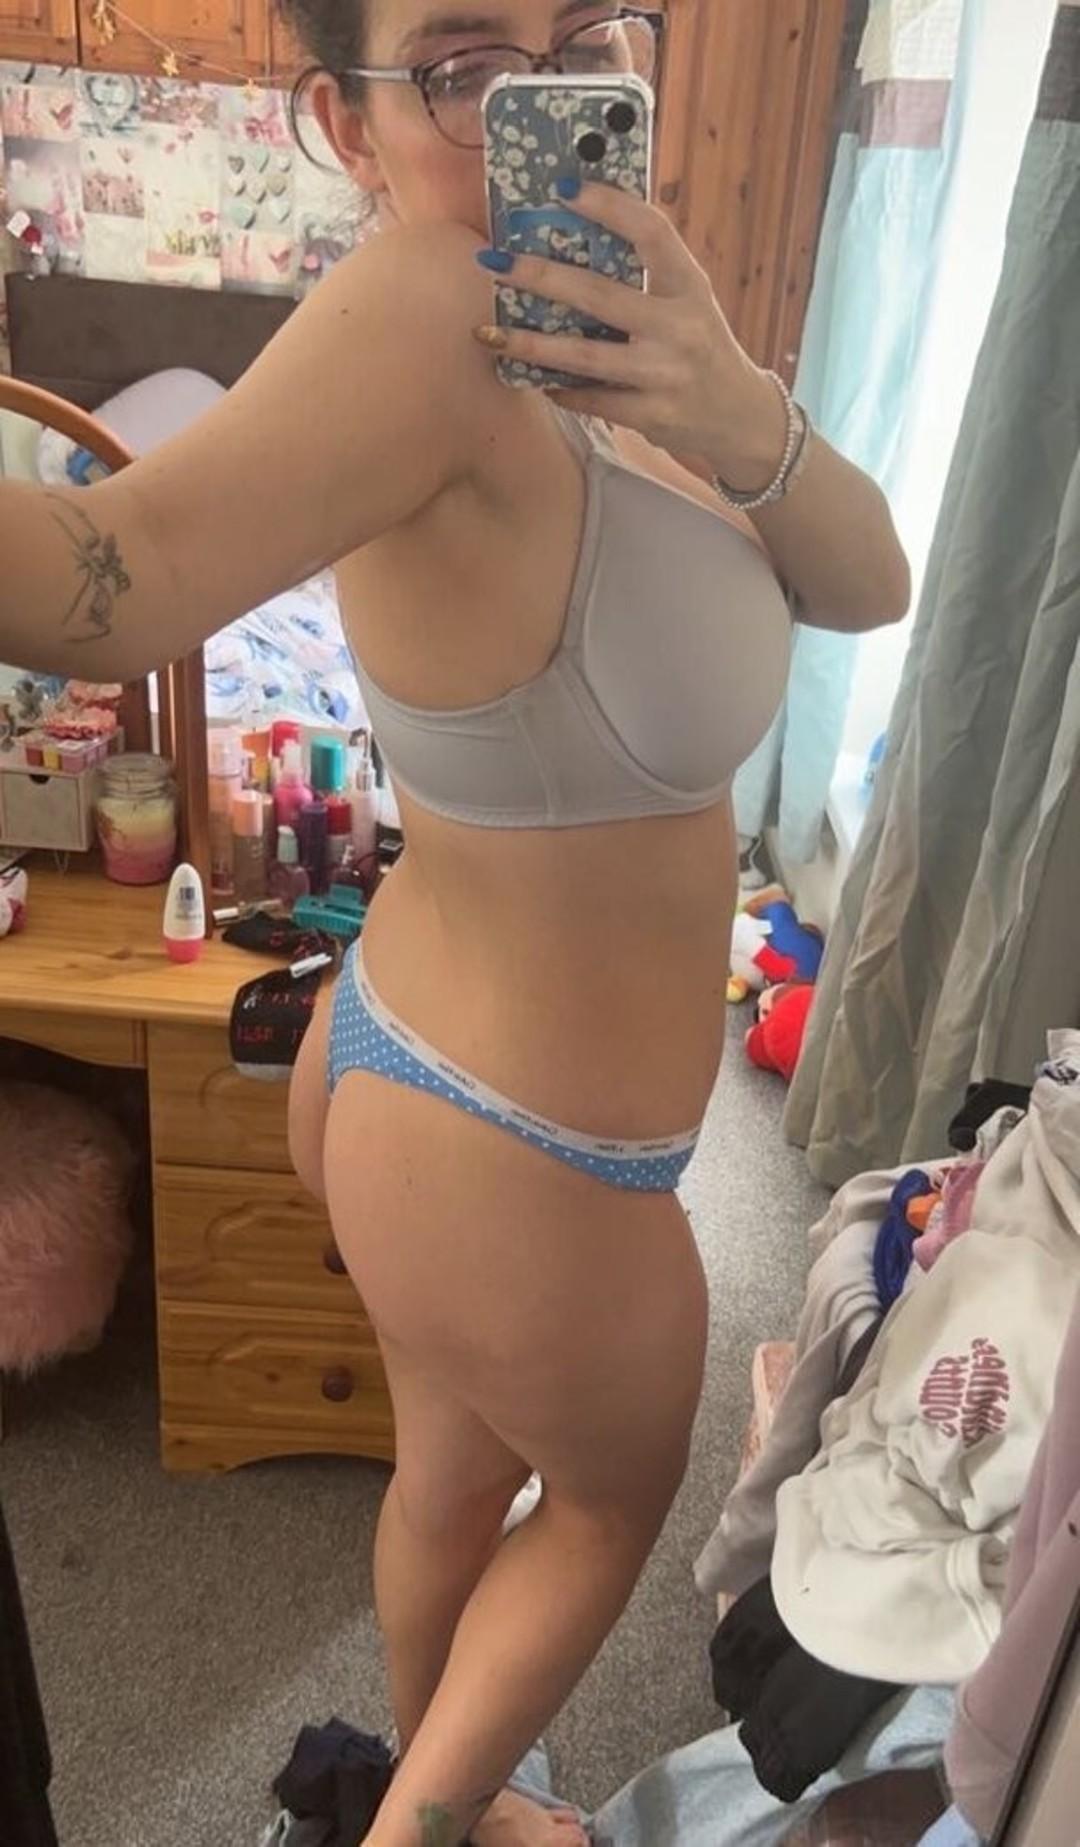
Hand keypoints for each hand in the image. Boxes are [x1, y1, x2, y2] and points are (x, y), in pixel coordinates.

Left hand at [473, 181, 787, 490]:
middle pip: (598, 295)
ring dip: (531, 344)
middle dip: (539, 276)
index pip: (651, 233)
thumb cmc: (700, 347)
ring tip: (489, 333)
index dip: (608, 205)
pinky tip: (536, 378)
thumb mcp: (688, 302)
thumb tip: (577, 235)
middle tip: (494, 261)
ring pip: (584, 356)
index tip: (563, 188)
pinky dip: (560, 389)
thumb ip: (649, 274)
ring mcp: (665, 374)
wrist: (739, 418)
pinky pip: (592, 400)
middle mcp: (680, 327)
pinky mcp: (652, 415)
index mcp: (690, 286)